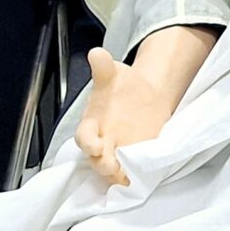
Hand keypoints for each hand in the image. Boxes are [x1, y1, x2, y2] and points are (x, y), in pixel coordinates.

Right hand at [74, 45, 179, 184]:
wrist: (146, 94)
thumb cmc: (123, 86)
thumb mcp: (113, 72)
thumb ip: (103, 66)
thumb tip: (96, 53)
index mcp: (91, 123)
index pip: (83, 137)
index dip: (88, 143)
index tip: (96, 145)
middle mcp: (102, 141)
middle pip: (95, 159)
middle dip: (102, 163)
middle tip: (111, 165)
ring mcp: (117, 152)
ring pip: (111, 170)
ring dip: (117, 174)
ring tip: (125, 175)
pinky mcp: (133, 159)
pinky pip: (128, 174)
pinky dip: (131, 177)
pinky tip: (138, 178)